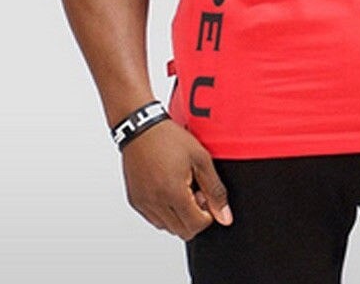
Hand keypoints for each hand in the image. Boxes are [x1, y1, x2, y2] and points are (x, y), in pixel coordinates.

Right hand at [121, 118, 232, 239]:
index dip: (207, 214)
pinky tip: (167, 188)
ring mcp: (143, 203)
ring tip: (180, 189)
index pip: (196, 226)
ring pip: (167, 228)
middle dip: (193, 217)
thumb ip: (215, 190)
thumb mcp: (200, 159)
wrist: (140, 127)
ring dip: (178, 216)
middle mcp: (155, 203)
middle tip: (194, 192)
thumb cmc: (169, 138)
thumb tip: (225, 216)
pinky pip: (153, 219)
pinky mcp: (135, 201)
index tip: (205, 196)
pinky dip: (164, 211)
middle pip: (182, 231)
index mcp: (173, 193)